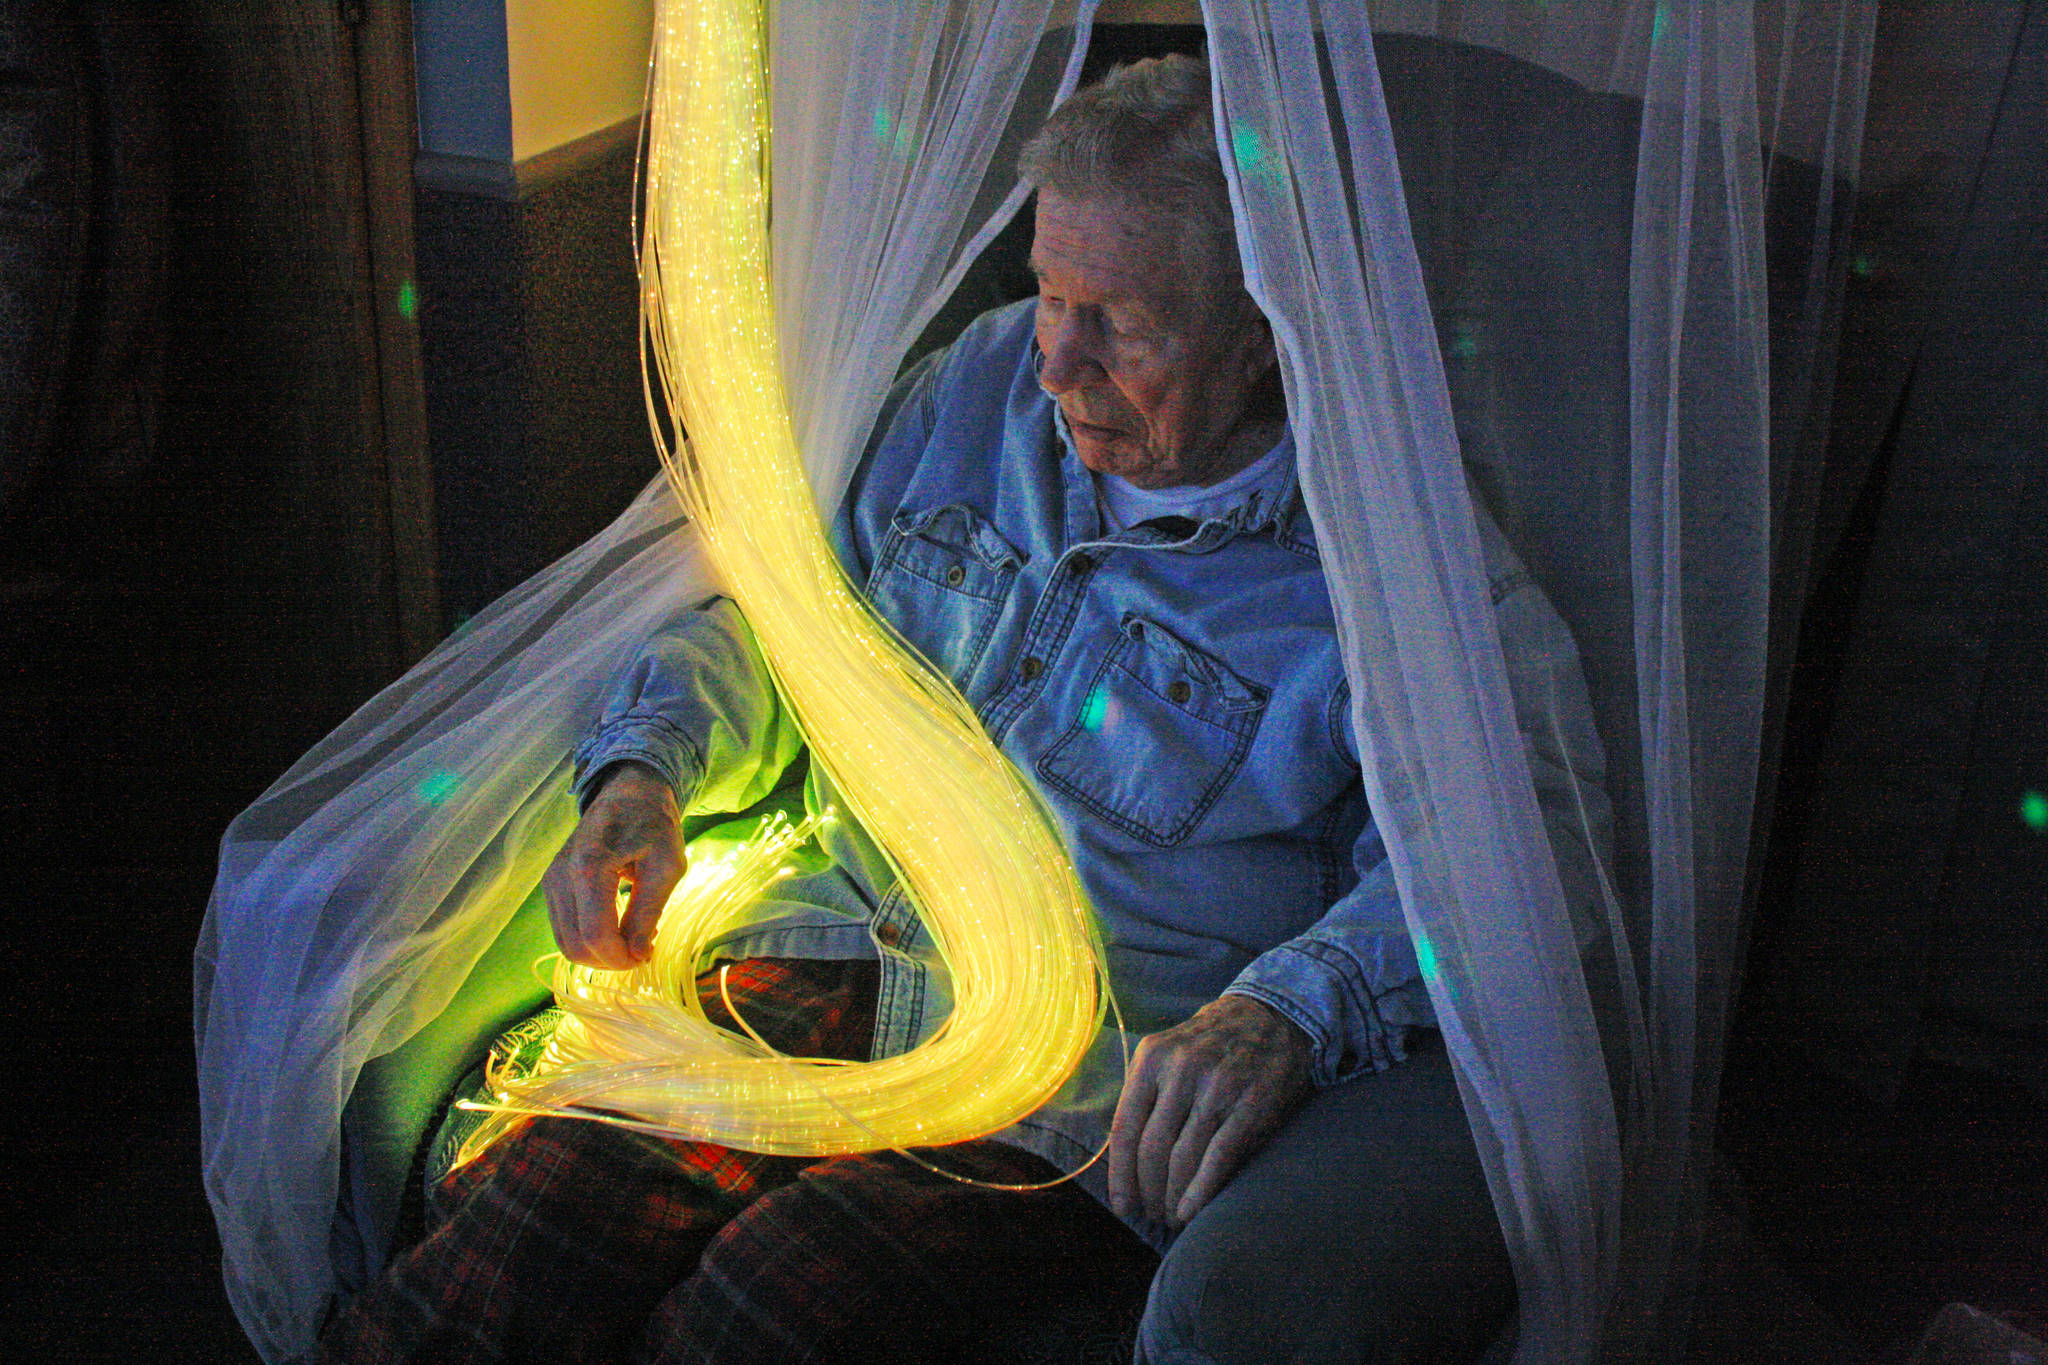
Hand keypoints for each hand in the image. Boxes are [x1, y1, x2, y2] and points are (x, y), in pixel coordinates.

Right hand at [541, 761, 684, 968]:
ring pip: (565, 942)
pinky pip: (564, 928)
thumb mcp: (666, 866)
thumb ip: (648, 911)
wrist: (629, 794)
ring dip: (598, 953)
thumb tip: (637, 955)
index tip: (646, 955)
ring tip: (632, 937)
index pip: (595, 934)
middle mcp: (560, 875)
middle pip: (574, 945)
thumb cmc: (653, 825)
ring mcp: (550, 880)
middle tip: (641, 950)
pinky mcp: (551, 884)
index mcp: (590, 866)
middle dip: (609, 961)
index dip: (621, 958)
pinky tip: (616, 926)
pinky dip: (588, 939)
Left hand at [1107, 994, 1313, 1227]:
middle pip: (1152, 1147)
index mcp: (1152, 1058)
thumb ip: (1147, 1096)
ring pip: (1182, 1157)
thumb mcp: (1169, 1054)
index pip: (1125, 1127)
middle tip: (1150, 1214)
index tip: (1122, 1204)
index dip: (1121, 1174)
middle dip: (1147, 1190)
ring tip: (1171, 1216)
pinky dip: (1200, 1190)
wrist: (1271, 1016)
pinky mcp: (1250, 1103)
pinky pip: (1218, 1156)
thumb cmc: (1211, 1046)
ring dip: (1172, 1196)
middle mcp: (1181, 1069)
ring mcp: (1217, 1086)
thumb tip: (1125, 1162)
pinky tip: (1190, 1211)